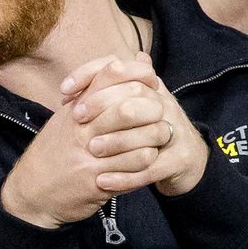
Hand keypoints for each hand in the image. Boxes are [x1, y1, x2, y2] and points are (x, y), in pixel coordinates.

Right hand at [1, 55, 165, 228]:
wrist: (31, 191)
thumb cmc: (53, 153)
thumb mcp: (67, 118)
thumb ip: (92, 92)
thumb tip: (120, 62)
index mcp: (76, 105)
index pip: (112, 72)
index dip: (139, 74)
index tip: (150, 84)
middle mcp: (81, 125)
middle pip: (129, 104)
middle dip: (153, 107)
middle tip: (161, 113)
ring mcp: (89, 153)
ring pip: (139, 137)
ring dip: (156, 136)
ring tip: (161, 136)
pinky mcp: (97, 179)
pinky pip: (135, 164)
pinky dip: (147, 159)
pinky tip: (148, 158)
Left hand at [64, 53, 208, 197]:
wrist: (183, 161)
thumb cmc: (145, 131)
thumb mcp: (123, 111)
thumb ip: (99, 100)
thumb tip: (68, 92)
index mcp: (148, 86)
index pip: (118, 67)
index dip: (89, 73)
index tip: (64, 90)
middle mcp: (164, 102)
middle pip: (134, 92)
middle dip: (101, 104)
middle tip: (76, 119)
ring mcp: (176, 130)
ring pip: (147, 130)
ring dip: (116, 141)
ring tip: (91, 150)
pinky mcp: (181, 158)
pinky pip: (152, 167)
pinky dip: (126, 176)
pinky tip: (103, 181)